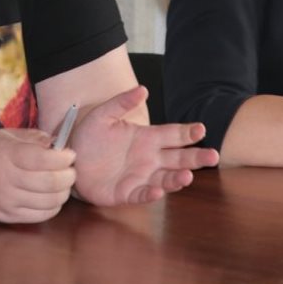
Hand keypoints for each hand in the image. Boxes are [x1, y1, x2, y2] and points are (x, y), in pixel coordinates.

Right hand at [0, 127, 76, 223]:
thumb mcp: (7, 136)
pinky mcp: (11, 216)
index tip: (70, 154)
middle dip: (69, 175)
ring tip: (63, 183)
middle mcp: (8, 179)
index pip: (43, 159)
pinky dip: (54, 205)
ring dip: (64, 191)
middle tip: (70, 170)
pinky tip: (52, 196)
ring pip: (50, 201)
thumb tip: (59, 144)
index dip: (63, 158)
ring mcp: (9, 201)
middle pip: (51, 182)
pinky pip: (43, 215)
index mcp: (8, 155)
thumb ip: (34, 138)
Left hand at [69, 85, 217, 206]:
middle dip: (196, 158)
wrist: (70, 159)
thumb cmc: (89, 136)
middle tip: (212, 156)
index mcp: (147, 138)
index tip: (201, 129)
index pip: (173, 135)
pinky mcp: (126, 193)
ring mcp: (140, 176)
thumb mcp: (104, 115)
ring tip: (187, 176)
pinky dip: (150, 194)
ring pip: (165, 178)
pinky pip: (142, 194)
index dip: (187, 133)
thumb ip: (122, 102)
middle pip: (178, 159)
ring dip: (177, 178)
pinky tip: (157, 190)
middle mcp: (149, 158)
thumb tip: (142, 89)